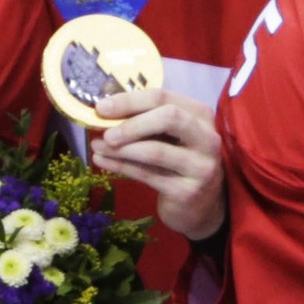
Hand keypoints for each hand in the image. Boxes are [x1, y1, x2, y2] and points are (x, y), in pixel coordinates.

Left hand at [85, 86, 226, 240]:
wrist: (201, 206)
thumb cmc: (179, 162)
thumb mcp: (169, 136)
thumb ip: (145, 121)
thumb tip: (104, 112)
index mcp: (201, 116)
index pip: (163, 98)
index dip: (129, 101)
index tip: (101, 107)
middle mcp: (207, 138)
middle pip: (169, 118)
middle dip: (132, 124)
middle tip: (105, 133)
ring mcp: (200, 166)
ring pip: (156, 151)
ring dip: (121, 149)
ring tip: (97, 147)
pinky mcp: (187, 191)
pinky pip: (148, 175)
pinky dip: (121, 166)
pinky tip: (103, 162)